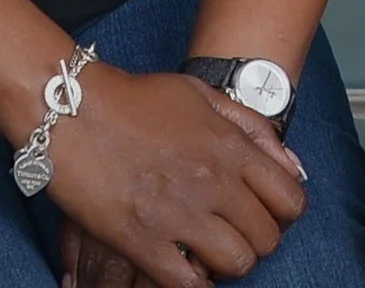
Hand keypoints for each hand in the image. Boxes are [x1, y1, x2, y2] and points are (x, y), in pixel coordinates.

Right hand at [45, 68, 307, 287]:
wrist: (70, 107)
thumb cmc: (134, 98)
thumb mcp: (201, 95)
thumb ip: (251, 128)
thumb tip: (294, 168)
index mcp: (229, 146)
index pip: (289, 198)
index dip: (284, 213)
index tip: (265, 213)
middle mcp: (212, 181)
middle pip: (266, 237)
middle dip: (256, 241)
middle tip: (233, 234)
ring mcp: (178, 213)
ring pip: (236, 263)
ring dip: (226, 263)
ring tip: (208, 252)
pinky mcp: (142, 240)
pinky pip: (187, 283)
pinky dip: (192, 282)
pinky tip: (182, 268)